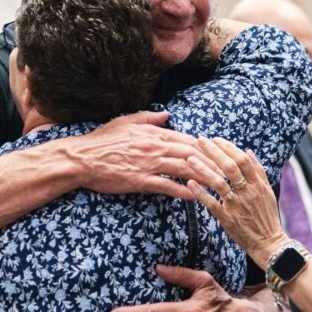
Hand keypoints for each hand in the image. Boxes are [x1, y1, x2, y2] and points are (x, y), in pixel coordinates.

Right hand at [66, 111, 223, 199]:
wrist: (82, 158)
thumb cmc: (102, 140)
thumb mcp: (125, 121)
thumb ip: (148, 118)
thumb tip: (167, 115)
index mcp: (153, 133)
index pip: (188, 138)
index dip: (207, 146)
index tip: (221, 153)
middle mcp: (155, 147)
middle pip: (192, 152)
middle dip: (214, 161)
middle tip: (230, 170)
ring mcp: (148, 164)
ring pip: (184, 168)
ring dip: (204, 175)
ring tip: (220, 184)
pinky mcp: (140, 180)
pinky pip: (167, 185)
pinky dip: (183, 190)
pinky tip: (196, 196)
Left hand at [187, 137, 289, 261]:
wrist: (269, 243)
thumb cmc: (267, 216)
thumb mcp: (267, 192)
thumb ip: (259, 171)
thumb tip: (248, 151)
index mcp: (258, 184)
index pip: (242, 160)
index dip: (228, 148)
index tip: (215, 139)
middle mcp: (248, 192)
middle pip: (229, 167)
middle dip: (213, 152)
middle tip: (200, 141)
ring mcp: (237, 205)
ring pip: (218, 183)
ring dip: (203, 169)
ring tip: (190, 159)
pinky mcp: (228, 219)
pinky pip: (212, 204)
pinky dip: (200, 193)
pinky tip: (190, 184)